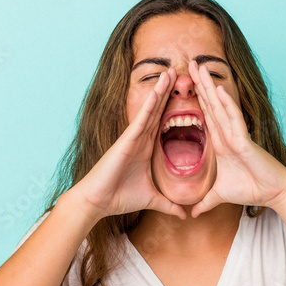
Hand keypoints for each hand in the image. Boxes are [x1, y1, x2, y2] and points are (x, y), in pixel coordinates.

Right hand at [71, 67, 187, 221]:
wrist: (98, 202)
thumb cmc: (120, 198)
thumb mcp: (153, 200)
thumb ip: (169, 204)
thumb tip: (185, 215)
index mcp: (147, 148)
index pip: (163, 122)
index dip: (173, 106)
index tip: (187, 93)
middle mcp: (140, 139)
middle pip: (158, 110)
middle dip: (168, 90)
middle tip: (181, 70)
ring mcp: (133, 138)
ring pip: (150, 110)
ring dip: (160, 91)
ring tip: (171, 72)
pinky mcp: (125, 141)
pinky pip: (140, 120)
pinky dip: (149, 106)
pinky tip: (157, 92)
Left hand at [187, 59, 285, 217]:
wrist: (273, 194)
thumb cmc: (251, 190)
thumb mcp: (220, 195)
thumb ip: (206, 201)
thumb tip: (193, 213)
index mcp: (221, 142)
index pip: (205, 116)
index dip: (196, 99)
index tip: (183, 84)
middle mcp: (228, 134)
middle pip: (211, 105)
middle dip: (201, 84)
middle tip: (189, 63)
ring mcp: (237, 135)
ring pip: (221, 107)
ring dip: (210, 87)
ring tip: (200, 67)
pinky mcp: (245, 142)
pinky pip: (234, 121)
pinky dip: (227, 106)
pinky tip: (219, 90)